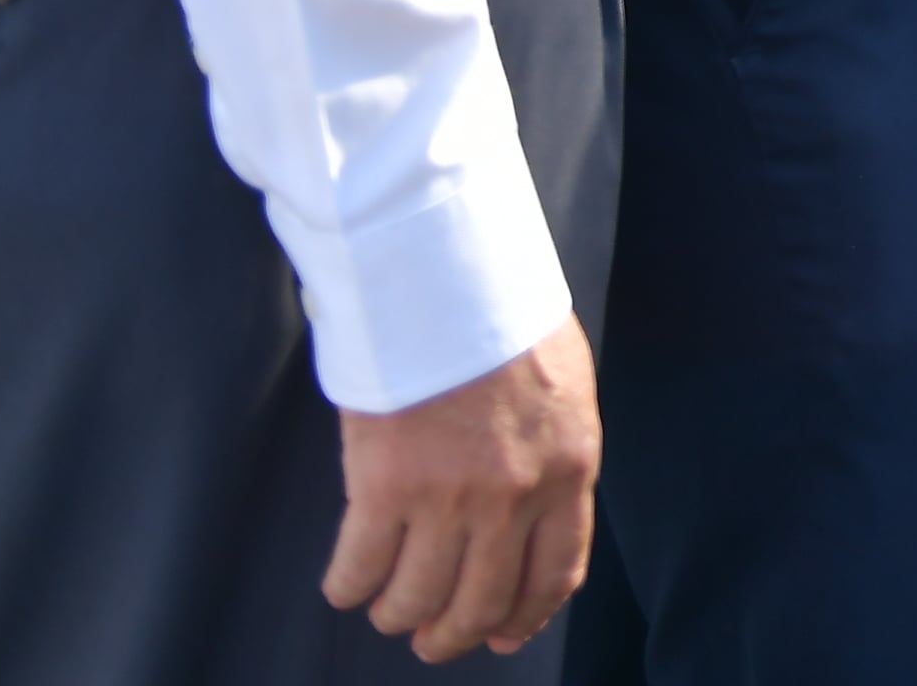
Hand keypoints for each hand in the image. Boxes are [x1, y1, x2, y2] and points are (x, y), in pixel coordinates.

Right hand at [322, 314, 600, 661]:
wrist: (449, 276)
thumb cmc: (505, 321)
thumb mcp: (564, 393)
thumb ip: (554, 460)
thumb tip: (536, 523)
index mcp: (569, 470)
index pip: (555, 575)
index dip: (525, 618)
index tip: (503, 636)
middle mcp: (514, 496)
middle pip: (482, 602)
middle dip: (453, 634)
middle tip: (432, 639)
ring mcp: (448, 496)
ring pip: (418, 597)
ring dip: (398, 614)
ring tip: (388, 609)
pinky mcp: (384, 486)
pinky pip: (362, 568)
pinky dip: (350, 587)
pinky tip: (347, 585)